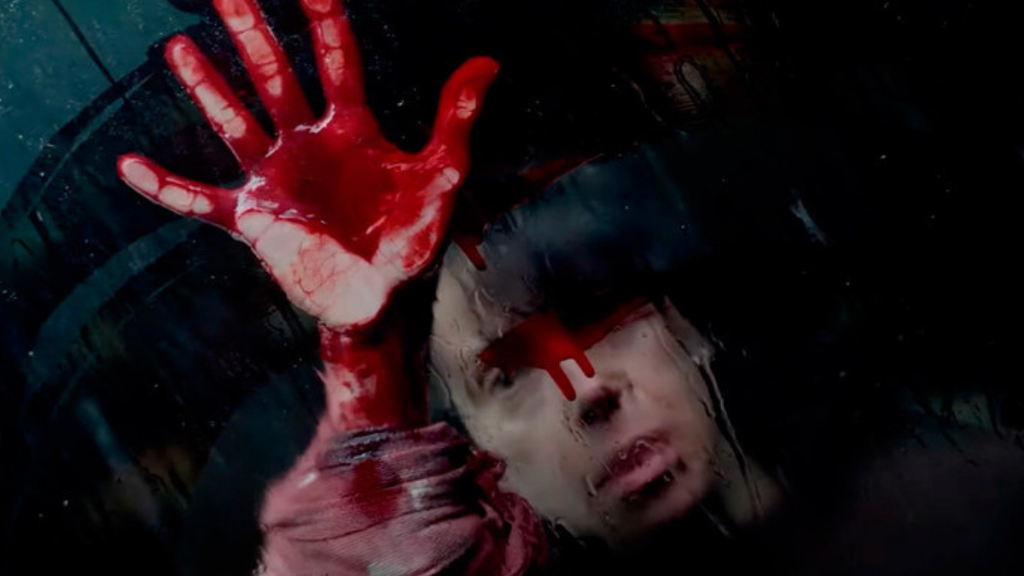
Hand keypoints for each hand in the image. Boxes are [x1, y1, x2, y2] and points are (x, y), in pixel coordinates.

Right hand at [118, 0, 497, 329]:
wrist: (383, 302)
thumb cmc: (414, 241)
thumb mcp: (441, 175)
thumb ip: (455, 119)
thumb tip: (488, 62)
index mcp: (353, 129)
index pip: (334, 60)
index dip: (321, 19)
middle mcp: (309, 144)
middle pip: (273, 76)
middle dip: (251, 32)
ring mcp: (277, 179)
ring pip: (234, 122)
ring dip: (208, 88)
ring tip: (178, 47)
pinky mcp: (254, 220)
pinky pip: (199, 199)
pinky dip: (164, 186)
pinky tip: (128, 164)